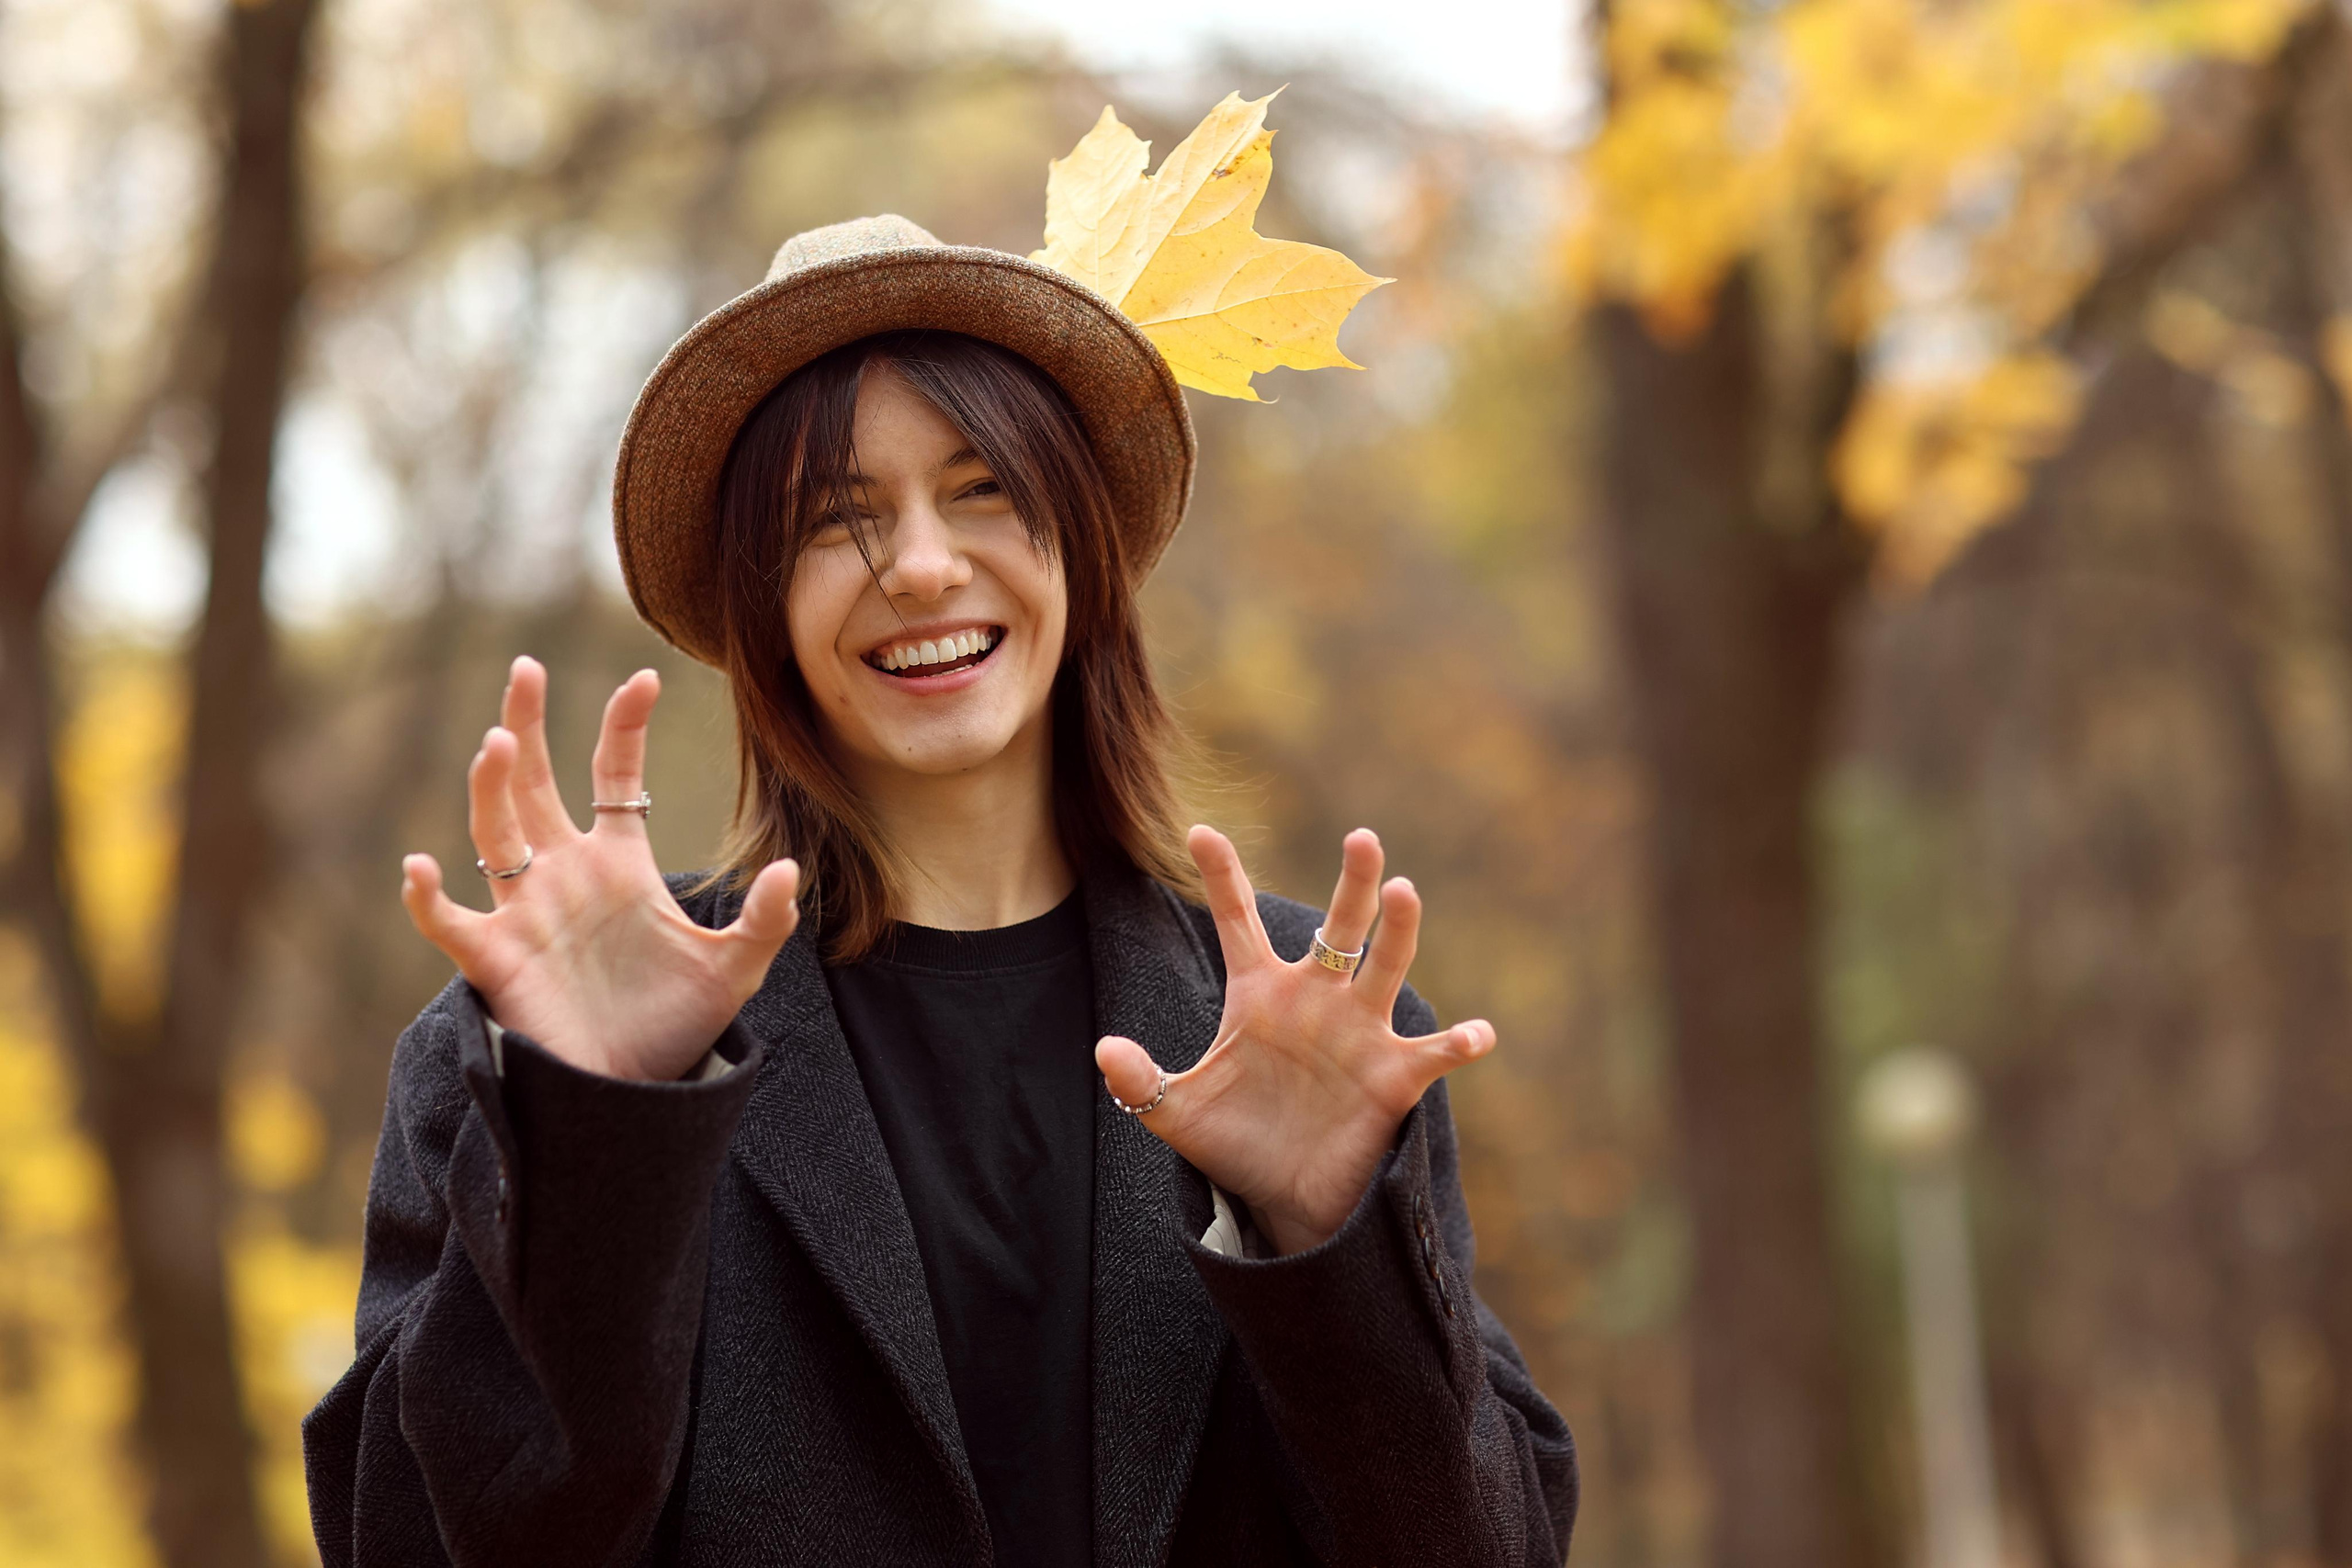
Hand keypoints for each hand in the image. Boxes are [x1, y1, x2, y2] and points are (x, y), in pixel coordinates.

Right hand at [399, 655, 801, 1081]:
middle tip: (525, 668)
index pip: (614, 777)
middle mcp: (564, 873)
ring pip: (494, 831)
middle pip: (537, 783)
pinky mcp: (495, 958)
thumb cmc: (675, 1026)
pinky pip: (449, 920)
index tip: (644, 678)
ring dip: (492, 789)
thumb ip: (764, 921)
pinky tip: (422, 867)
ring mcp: (525, 911)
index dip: (624, 727)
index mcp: (620, 862)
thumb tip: (790, 870)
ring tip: (499, 744)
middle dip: (529, 724)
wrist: (631, 1092)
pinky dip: (428, 897)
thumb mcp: (734, 970)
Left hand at [1095, 825, 1496, 1254]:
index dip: (1221, 877)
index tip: (1200, 831)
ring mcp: (1360, 1032)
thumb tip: (1103, 1049)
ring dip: (1399, 930)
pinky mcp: (1393, 1076)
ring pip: (1385, 966)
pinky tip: (1476, 1035)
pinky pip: (1433, 1052)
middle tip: (1362, 837)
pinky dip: (1458, 1043)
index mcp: (1259, 993)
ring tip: (1403, 892)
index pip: (1237, 922)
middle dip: (1353, 883)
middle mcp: (1316, 998)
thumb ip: (1140, 1081)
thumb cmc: (1237, 1142)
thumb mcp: (1178, 1112)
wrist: (1286, 1198)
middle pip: (1338, 927)